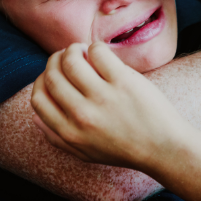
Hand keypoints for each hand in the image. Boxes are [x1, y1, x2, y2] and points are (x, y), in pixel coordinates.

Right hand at [30, 42, 191, 170]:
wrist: (164, 149)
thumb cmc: (126, 149)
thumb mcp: (85, 153)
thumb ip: (58, 138)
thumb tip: (35, 117)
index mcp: (70, 133)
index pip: (38, 98)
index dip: (40, 81)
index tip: (52, 75)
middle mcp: (82, 115)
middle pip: (51, 76)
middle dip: (55, 61)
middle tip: (67, 56)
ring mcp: (103, 97)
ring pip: (70, 60)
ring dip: (72, 49)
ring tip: (82, 51)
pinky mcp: (123, 81)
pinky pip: (97, 52)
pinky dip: (94, 47)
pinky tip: (101, 54)